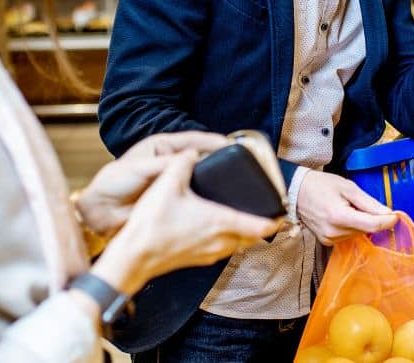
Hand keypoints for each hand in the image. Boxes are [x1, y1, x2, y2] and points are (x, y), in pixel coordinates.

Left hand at [76, 131, 230, 236]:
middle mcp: (170, 163)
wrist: (99, 211)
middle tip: (238, 165)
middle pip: (200, 159)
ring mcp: (172, 183)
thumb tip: (195, 159)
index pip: (194, 140)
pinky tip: (215, 204)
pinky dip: (204, 200)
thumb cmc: (113, 182)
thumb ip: (166, 164)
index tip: (230, 144)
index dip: (212, 141)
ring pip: (198, 180)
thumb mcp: (141, 168)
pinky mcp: (172, 201)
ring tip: (233, 185)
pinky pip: (192, 198)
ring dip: (212, 182)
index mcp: (162, 147)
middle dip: (217, 161)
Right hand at [92, 150, 281, 294]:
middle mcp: (220, 241)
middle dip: (259, 226)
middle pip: (252, 238)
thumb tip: (191, 153)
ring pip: (237, 246)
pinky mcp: (196, 260)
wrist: (132, 257)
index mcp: (220, 222)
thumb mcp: (168, 184)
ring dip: (243, 234)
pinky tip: (213, 228)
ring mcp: (209, 254)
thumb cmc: (151, 224)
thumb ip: (183, 162)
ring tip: (241, 218)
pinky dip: (226, 240)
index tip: (282, 212)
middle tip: (262, 212)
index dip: (275, 219)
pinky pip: (220, 250)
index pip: (260, 226)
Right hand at [296, 171, 397, 244]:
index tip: (396, 216)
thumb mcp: (348, 187)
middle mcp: (334, 232)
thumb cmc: (321, 185)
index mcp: (339, 216)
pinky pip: (348, 236)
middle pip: (366, 230)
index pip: (372, 225)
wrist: (296, 191)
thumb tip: (387, 213)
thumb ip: (369, 202)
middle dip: (372, 219)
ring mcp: (329, 239)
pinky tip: (342, 215)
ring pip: (358, 234)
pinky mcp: (327, 242)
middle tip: (362, 203)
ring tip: (347, 207)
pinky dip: (351, 227)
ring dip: (361, 223)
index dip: (387, 221)